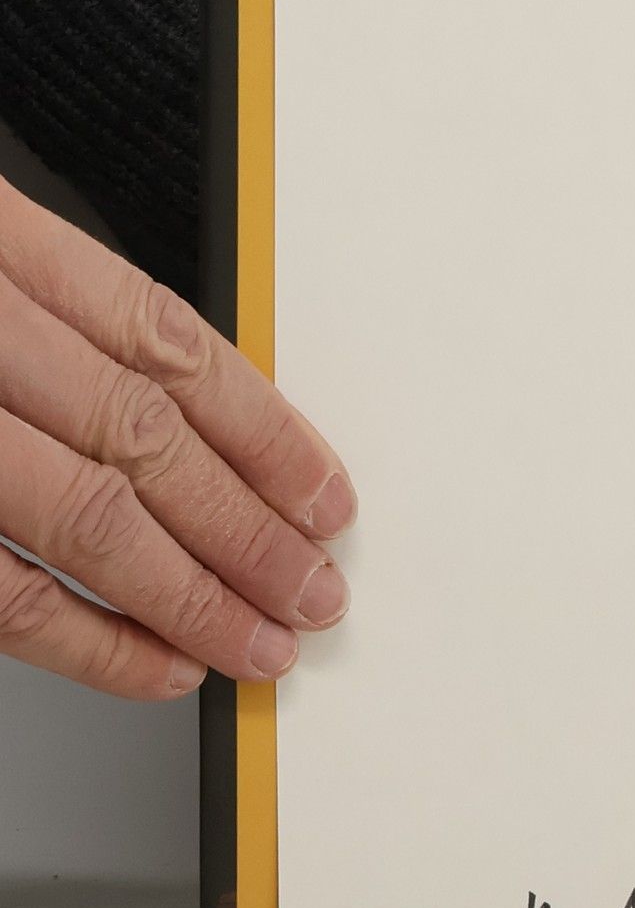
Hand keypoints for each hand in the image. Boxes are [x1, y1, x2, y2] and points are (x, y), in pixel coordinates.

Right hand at [0, 179, 354, 698]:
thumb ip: (60, 318)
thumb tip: (196, 418)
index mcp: (5, 245)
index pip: (170, 346)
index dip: (267, 431)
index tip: (329, 498)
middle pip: (146, 438)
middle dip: (250, 528)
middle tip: (317, 591)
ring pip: (90, 516)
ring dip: (196, 593)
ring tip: (267, 640)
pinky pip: (3, 590)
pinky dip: (89, 640)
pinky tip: (162, 662)